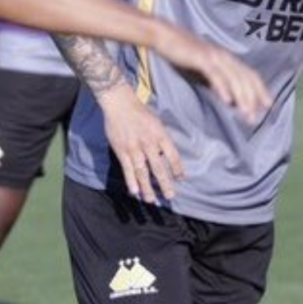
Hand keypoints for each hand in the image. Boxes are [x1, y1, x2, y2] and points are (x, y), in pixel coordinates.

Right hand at [98, 85, 184, 203]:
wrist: (120, 103)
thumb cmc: (140, 111)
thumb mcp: (157, 122)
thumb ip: (161, 138)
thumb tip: (166, 153)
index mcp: (160, 135)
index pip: (173, 155)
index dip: (178, 169)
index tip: (182, 179)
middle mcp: (149, 143)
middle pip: (159, 168)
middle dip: (165, 184)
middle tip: (170, 196)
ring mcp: (135, 148)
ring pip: (143, 172)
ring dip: (148, 188)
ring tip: (152, 201)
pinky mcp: (122, 150)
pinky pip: (127, 169)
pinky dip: (131, 181)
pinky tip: (135, 192)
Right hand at [157, 30, 271, 123]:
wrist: (164, 36)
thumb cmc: (182, 54)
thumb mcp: (203, 72)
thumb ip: (217, 83)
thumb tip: (230, 100)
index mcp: (227, 59)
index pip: (250, 75)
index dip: (261, 90)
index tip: (268, 106)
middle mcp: (224, 56)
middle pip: (245, 78)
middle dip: (253, 99)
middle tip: (255, 119)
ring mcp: (214, 56)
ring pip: (234, 78)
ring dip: (242, 97)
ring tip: (246, 114)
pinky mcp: (201, 57)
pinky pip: (215, 74)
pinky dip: (223, 87)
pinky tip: (227, 101)